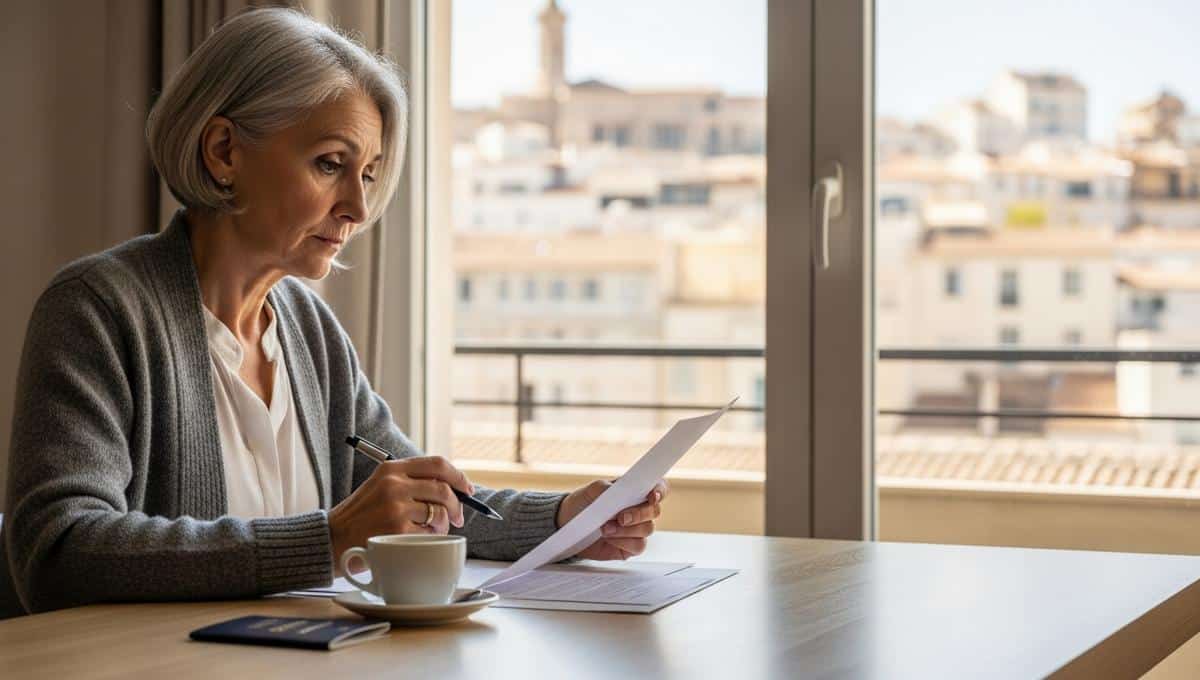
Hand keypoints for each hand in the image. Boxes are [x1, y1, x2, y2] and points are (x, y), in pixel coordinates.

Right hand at [329, 456, 474, 574]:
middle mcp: (394, 484)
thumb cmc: (361, 517)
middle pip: (443, 488)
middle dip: (457, 505)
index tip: (467, 490)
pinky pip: (430, 532)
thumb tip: (453, 488)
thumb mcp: (380, 487)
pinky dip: (431, 538)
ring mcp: (395, 506)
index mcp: (391, 469)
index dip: (458, 477)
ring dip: (443, 524)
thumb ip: (411, 482)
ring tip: (433, 531)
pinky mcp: (397, 529)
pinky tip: (418, 541)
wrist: (331, 539)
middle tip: (457, 517)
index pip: (437, 464)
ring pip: (440, 512)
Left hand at [556, 478, 668, 560]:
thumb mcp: (591, 490)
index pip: (659, 488)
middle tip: (620, 517)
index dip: (660, 491)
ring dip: (626, 530)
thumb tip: (615, 492)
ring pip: (647, 529)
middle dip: (639, 514)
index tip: (652, 496)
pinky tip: (609, 539)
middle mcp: (640, 510)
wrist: (568, 524)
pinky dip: (623, 542)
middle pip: (655, 511)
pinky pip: (638, 546)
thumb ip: (605, 488)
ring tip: (605, 528)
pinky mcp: (630, 547)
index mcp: (636, 491)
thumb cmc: (583, 503)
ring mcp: (637, 529)